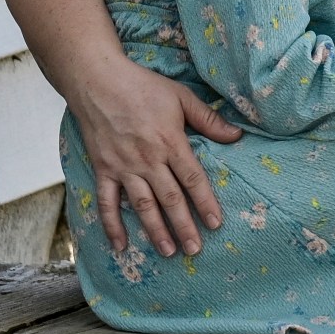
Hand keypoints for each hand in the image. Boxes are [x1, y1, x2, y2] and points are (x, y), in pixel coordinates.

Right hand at [71, 57, 240, 258]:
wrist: (98, 81)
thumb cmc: (143, 87)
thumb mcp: (182, 97)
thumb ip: (208, 120)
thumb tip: (237, 137)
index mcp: (170, 142)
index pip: (192, 179)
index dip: (205, 203)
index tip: (216, 224)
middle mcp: (148, 160)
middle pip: (170, 198)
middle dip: (184, 226)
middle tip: (195, 250)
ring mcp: (123, 167)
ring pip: (142, 205)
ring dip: (156, 231)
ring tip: (169, 252)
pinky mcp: (103, 169)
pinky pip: (106, 202)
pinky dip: (112, 225)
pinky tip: (120, 245)